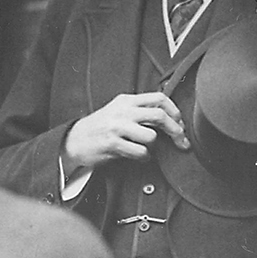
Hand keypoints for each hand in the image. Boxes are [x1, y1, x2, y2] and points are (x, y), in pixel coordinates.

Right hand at [63, 91, 185, 170]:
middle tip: (181, 141)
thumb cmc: (101, 128)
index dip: (175, 111)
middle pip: (160, 115)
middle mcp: (123, 111)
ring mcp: (117, 127)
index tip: (181, 124)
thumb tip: (171, 119)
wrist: (75, 140)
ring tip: (146, 149)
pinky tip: (139, 157)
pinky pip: (140, 153)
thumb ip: (141, 111)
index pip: (159, 98)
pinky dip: (145, 158)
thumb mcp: (120, 111)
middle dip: (176, 130)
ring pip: (151, 137)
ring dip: (154, 147)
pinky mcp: (112, 144)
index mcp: (127, 100)